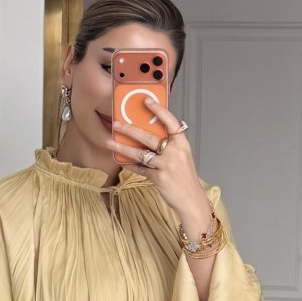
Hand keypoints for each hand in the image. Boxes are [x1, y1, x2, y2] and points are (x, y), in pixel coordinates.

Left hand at [107, 99, 210, 233]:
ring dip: (123, 147)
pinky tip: (121, 161)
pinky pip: (140, 169)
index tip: (146, 101)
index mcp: (182, 144)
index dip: (159, 110)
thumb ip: (171, 145)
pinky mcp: (159, 178)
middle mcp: (175, 152)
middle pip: (149, 137)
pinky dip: (130, 165)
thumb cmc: (185, 178)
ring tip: (110, 142)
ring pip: (140, 153)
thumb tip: (153, 133)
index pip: (171, 122)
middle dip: (130, 129)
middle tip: (116, 124)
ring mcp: (166, 165)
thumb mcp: (183, 157)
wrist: (191, 200)